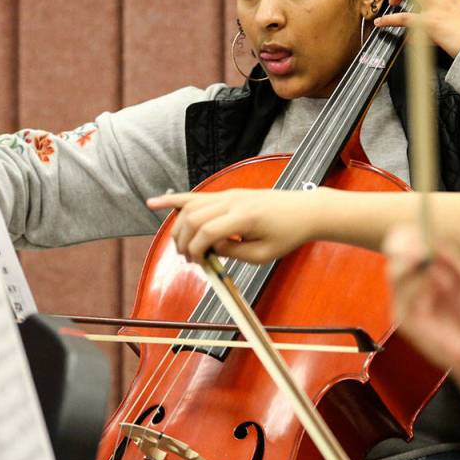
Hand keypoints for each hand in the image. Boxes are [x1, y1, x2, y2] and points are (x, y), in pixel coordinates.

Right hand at [147, 188, 319, 263]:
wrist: (306, 211)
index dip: (196, 250)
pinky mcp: (229, 194)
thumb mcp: (263, 254)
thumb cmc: (289, 233)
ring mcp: (230, 195)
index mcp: (244, 217)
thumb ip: (233, 252)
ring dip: (179, 227)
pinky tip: (154, 203)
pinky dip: (175, 200)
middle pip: (192, 218)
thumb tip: (209, 249)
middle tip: (190, 260)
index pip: (206, 232)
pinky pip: (197, 196)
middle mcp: (233, 201)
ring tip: (181, 247)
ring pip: (190, 207)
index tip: (199, 264)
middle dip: (184, 241)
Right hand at [383, 224, 459, 372]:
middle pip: (396, 255)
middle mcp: (416, 282)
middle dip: (404, 246)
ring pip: (394, 272)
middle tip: (420, 246)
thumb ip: (453, 260)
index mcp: (431, 269)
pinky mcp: (406, 321)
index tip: (417, 227)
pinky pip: (401, 297)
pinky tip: (430, 290)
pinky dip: (415, 289)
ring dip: (410, 265)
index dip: (408, 235)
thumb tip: (434, 240)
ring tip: (430, 267)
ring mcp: (409, 301)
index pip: (408, 244)